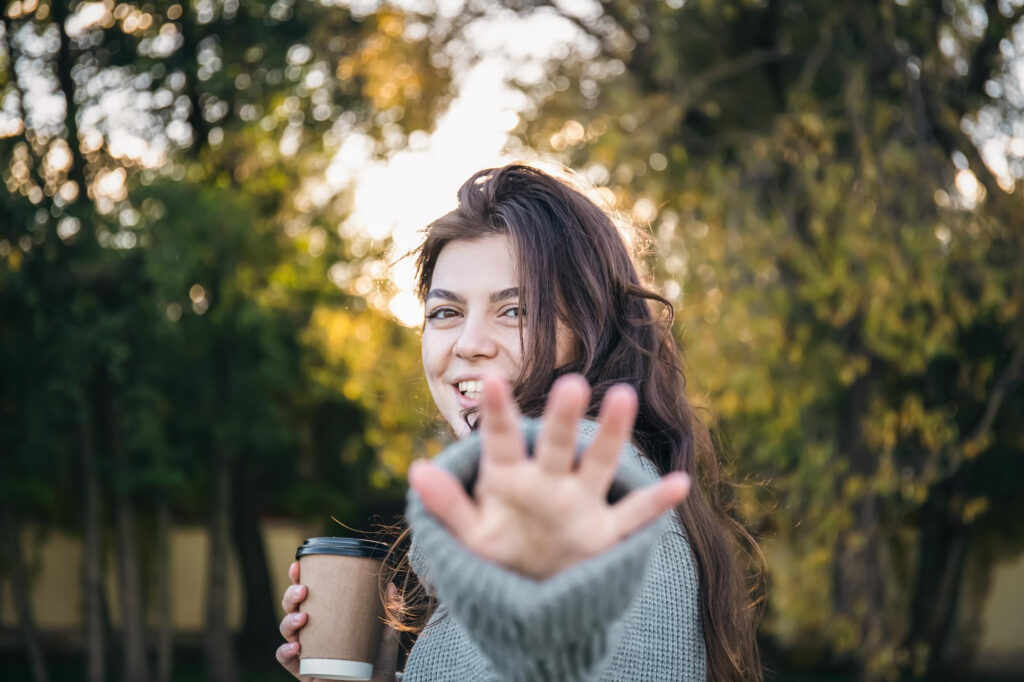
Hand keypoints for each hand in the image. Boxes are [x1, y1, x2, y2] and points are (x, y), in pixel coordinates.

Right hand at [276, 560, 401, 681]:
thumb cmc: (377, 659)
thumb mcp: (386, 633)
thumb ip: (390, 611)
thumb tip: (391, 586)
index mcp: (327, 615)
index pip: (307, 594)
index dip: (297, 578)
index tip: (297, 566)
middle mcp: (313, 630)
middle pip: (291, 608)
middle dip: (290, 596)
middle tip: (303, 590)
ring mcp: (306, 650)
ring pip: (285, 629)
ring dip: (289, 620)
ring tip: (303, 617)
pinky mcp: (303, 671)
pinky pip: (285, 660)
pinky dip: (284, 651)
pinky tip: (296, 646)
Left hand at [408, 374, 690, 579]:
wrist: (531, 591)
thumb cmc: (497, 552)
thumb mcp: (469, 536)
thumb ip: (447, 505)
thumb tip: (416, 470)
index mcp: (509, 478)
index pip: (501, 441)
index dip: (495, 413)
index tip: (487, 379)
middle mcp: (549, 482)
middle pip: (556, 445)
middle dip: (562, 418)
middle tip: (571, 382)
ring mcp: (580, 504)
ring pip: (598, 465)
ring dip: (611, 435)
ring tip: (624, 395)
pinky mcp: (604, 535)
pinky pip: (633, 518)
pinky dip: (656, 504)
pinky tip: (680, 484)